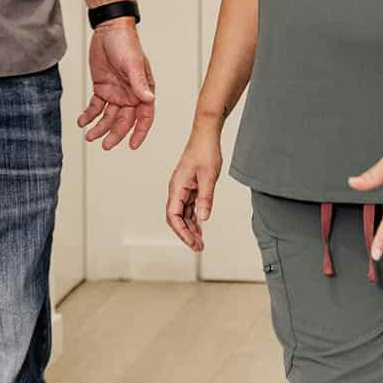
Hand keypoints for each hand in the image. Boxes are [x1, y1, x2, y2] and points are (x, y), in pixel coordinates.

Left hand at [77, 19, 154, 150]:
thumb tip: (149, 99)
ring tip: (89, 136)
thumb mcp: (133, 64)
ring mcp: (116, 92)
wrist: (108, 29)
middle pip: (124, 121)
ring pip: (108, 117)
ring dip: (100, 127)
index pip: (144, 116)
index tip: (132, 145)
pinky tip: (82, 121)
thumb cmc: (126, 43)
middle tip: (104, 145)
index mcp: (143, 90)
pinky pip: (96, 106)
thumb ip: (139, 83)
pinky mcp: (102, 88)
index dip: (140, 132)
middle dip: (115, 134)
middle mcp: (130, 94)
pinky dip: (89, 115)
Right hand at [165, 125, 222, 250]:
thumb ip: (205, 198)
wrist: (206, 135)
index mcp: (177, 187)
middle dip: (186, 234)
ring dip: (190, 227)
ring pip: (182, 213)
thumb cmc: (204, 151)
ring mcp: (182, 188)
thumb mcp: (208, 177)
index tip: (192, 242)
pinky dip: (193, 217)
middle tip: (198, 246)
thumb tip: (203, 218)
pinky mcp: (189, 186)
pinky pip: (188, 206)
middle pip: (176, 217)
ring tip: (200, 240)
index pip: (173, 216)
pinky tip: (200, 225)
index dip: (182, 232)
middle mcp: (177, 189)